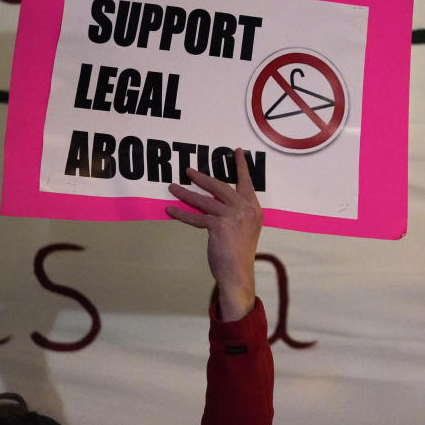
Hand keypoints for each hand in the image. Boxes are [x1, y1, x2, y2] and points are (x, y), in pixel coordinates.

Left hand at [166, 148, 263, 321]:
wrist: (238, 272)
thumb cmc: (240, 253)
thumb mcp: (246, 229)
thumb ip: (238, 213)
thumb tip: (218, 203)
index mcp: (254, 209)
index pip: (246, 183)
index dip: (241, 167)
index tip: (237, 151)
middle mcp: (245, 209)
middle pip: (220, 187)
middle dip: (202, 178)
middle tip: (188, 170)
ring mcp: (232, 216)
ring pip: (204, 200)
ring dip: (185, 193)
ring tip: (172, 187)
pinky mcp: (218, 225)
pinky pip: (195, 217)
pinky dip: (181, 213)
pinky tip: (170, 209)